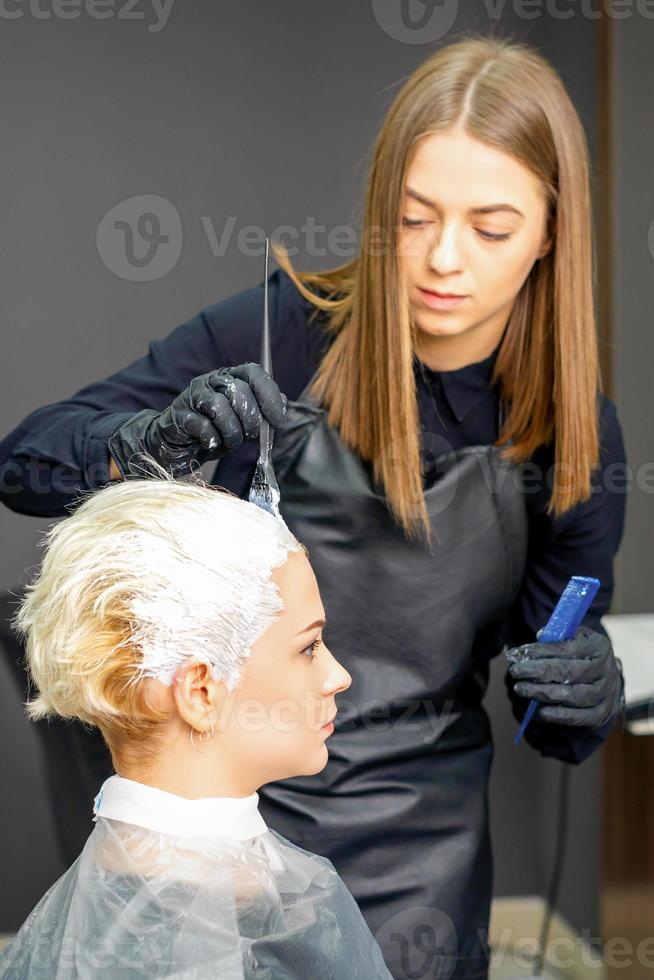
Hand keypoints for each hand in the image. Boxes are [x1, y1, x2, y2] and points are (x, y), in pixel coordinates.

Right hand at [108, 363, 287, 478]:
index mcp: (230, 378)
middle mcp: (212, 381)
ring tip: (229, 442)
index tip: (279, 420)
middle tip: (250, 435)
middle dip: (250, 419)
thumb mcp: (243, 423)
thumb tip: (283, 404)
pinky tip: (210, 443)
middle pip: (238, 391)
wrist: (178, 446)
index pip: (254, 373)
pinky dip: (211, 439)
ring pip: (219, 406)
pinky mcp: (178, 414)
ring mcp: (193, 396)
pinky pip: (201, 425)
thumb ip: (262, 412)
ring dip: (231, 432)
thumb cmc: (215, 432)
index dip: (270, 395)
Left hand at [506, 626, 624, 727]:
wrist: (604, 678)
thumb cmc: (581, 654)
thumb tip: (540, 637)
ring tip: (521, 688)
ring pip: (574, 696)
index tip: (520, 653)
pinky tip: (541, 712)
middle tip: (515, 671)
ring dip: (544, 693)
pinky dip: (561, 716)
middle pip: (570, 673)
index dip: (543, 651)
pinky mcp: (602, 713)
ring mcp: (606, 693)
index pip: (569, 648)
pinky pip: (581, 717)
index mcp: (599, 646)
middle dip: (539, 672)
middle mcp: (607, 670)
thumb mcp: (572, 638)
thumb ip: (556, 638)